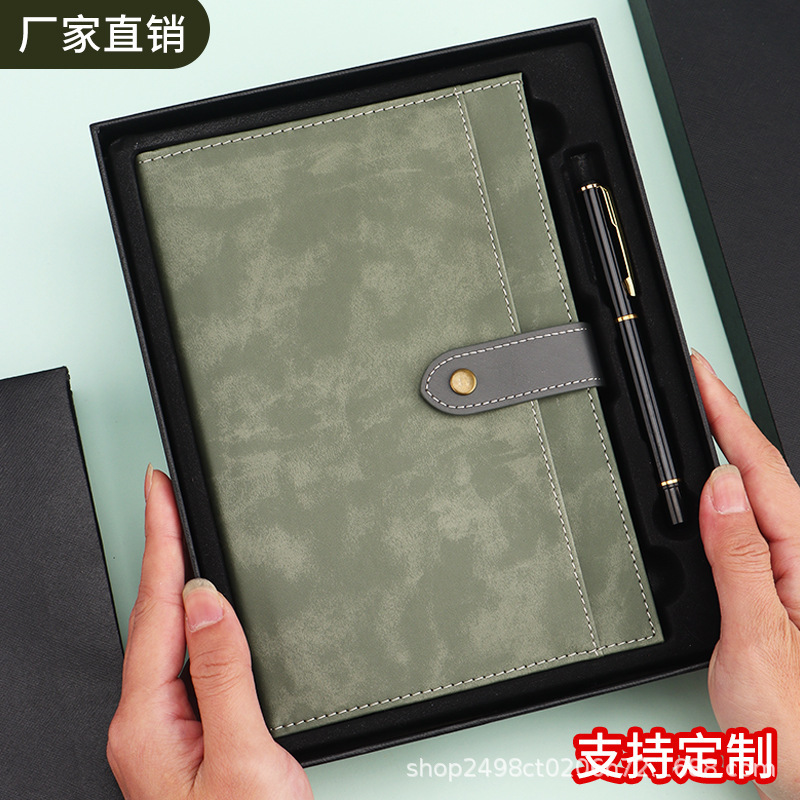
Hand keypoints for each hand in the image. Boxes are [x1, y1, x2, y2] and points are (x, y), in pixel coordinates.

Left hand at [107, 467, 313, 799]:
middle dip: (159, 547)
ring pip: (166, 634)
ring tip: (178, 533)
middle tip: (165, 496)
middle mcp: (146, 721)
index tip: (159, 492)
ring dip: (173, 580)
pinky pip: (184, 657)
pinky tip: (199, 605)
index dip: (159, 541)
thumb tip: (206, 600)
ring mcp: (163, 729)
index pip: (155, 607)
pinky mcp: (187, 733)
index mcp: (148, 720)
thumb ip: (222, 673)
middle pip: (151, 614)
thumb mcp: (243, 756)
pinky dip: (192, 618)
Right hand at [693, 351, 799, 799]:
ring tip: (701, 424)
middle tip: (694, 385)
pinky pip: (755, 531)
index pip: (761, 468)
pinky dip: (729, 500)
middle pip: (765, 474)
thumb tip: (722, 485)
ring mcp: (797, 577)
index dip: (727, 414)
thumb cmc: (798, 726)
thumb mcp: (756, 638)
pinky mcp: (786, 594)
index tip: (702, 373)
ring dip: (730, 455)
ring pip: (761, 500)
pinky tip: (716, 496)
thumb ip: (741, 558)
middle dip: (727, 422)